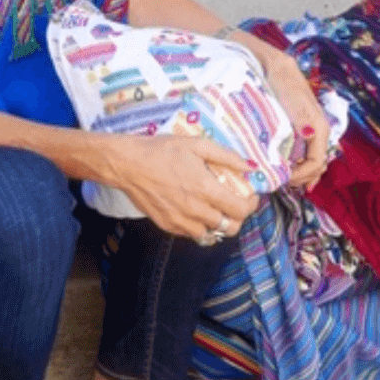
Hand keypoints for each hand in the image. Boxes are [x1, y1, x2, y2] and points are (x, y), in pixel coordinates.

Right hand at [89, 133, 258, 239]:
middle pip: (229, 228)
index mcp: (205, 189)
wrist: (128, 164)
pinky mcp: (167, 225)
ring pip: (210, 234)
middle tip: (235, 205)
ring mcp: (180, 220)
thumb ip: (226, 156)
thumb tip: (249, 166)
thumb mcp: (197, 145)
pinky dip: (200, 227)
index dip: (251, 205)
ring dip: (218, 224)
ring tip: (216, 210)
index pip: (239, 210)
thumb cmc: (162, 150)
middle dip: (238, 218)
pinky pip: (191, 234)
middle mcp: (195, 209)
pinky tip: (197, 213)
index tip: (251, 196)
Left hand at [254, 48, 329, 187]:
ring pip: (313, 158)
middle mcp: (318, 130)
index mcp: (319, 126)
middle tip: (286, 185)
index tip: (284, 180)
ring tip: (289, 180)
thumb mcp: (293, 99)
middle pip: (318, 164)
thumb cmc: (281, 80)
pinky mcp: (299, 126)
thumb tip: (310, 134)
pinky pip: (306, 150)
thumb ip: (303, 118)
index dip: (302, 175)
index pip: (317, 161)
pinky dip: (300, 163)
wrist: (271, 64)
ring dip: (304, 172)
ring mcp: (309, 129)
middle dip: (305, 177)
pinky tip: (291, 168)